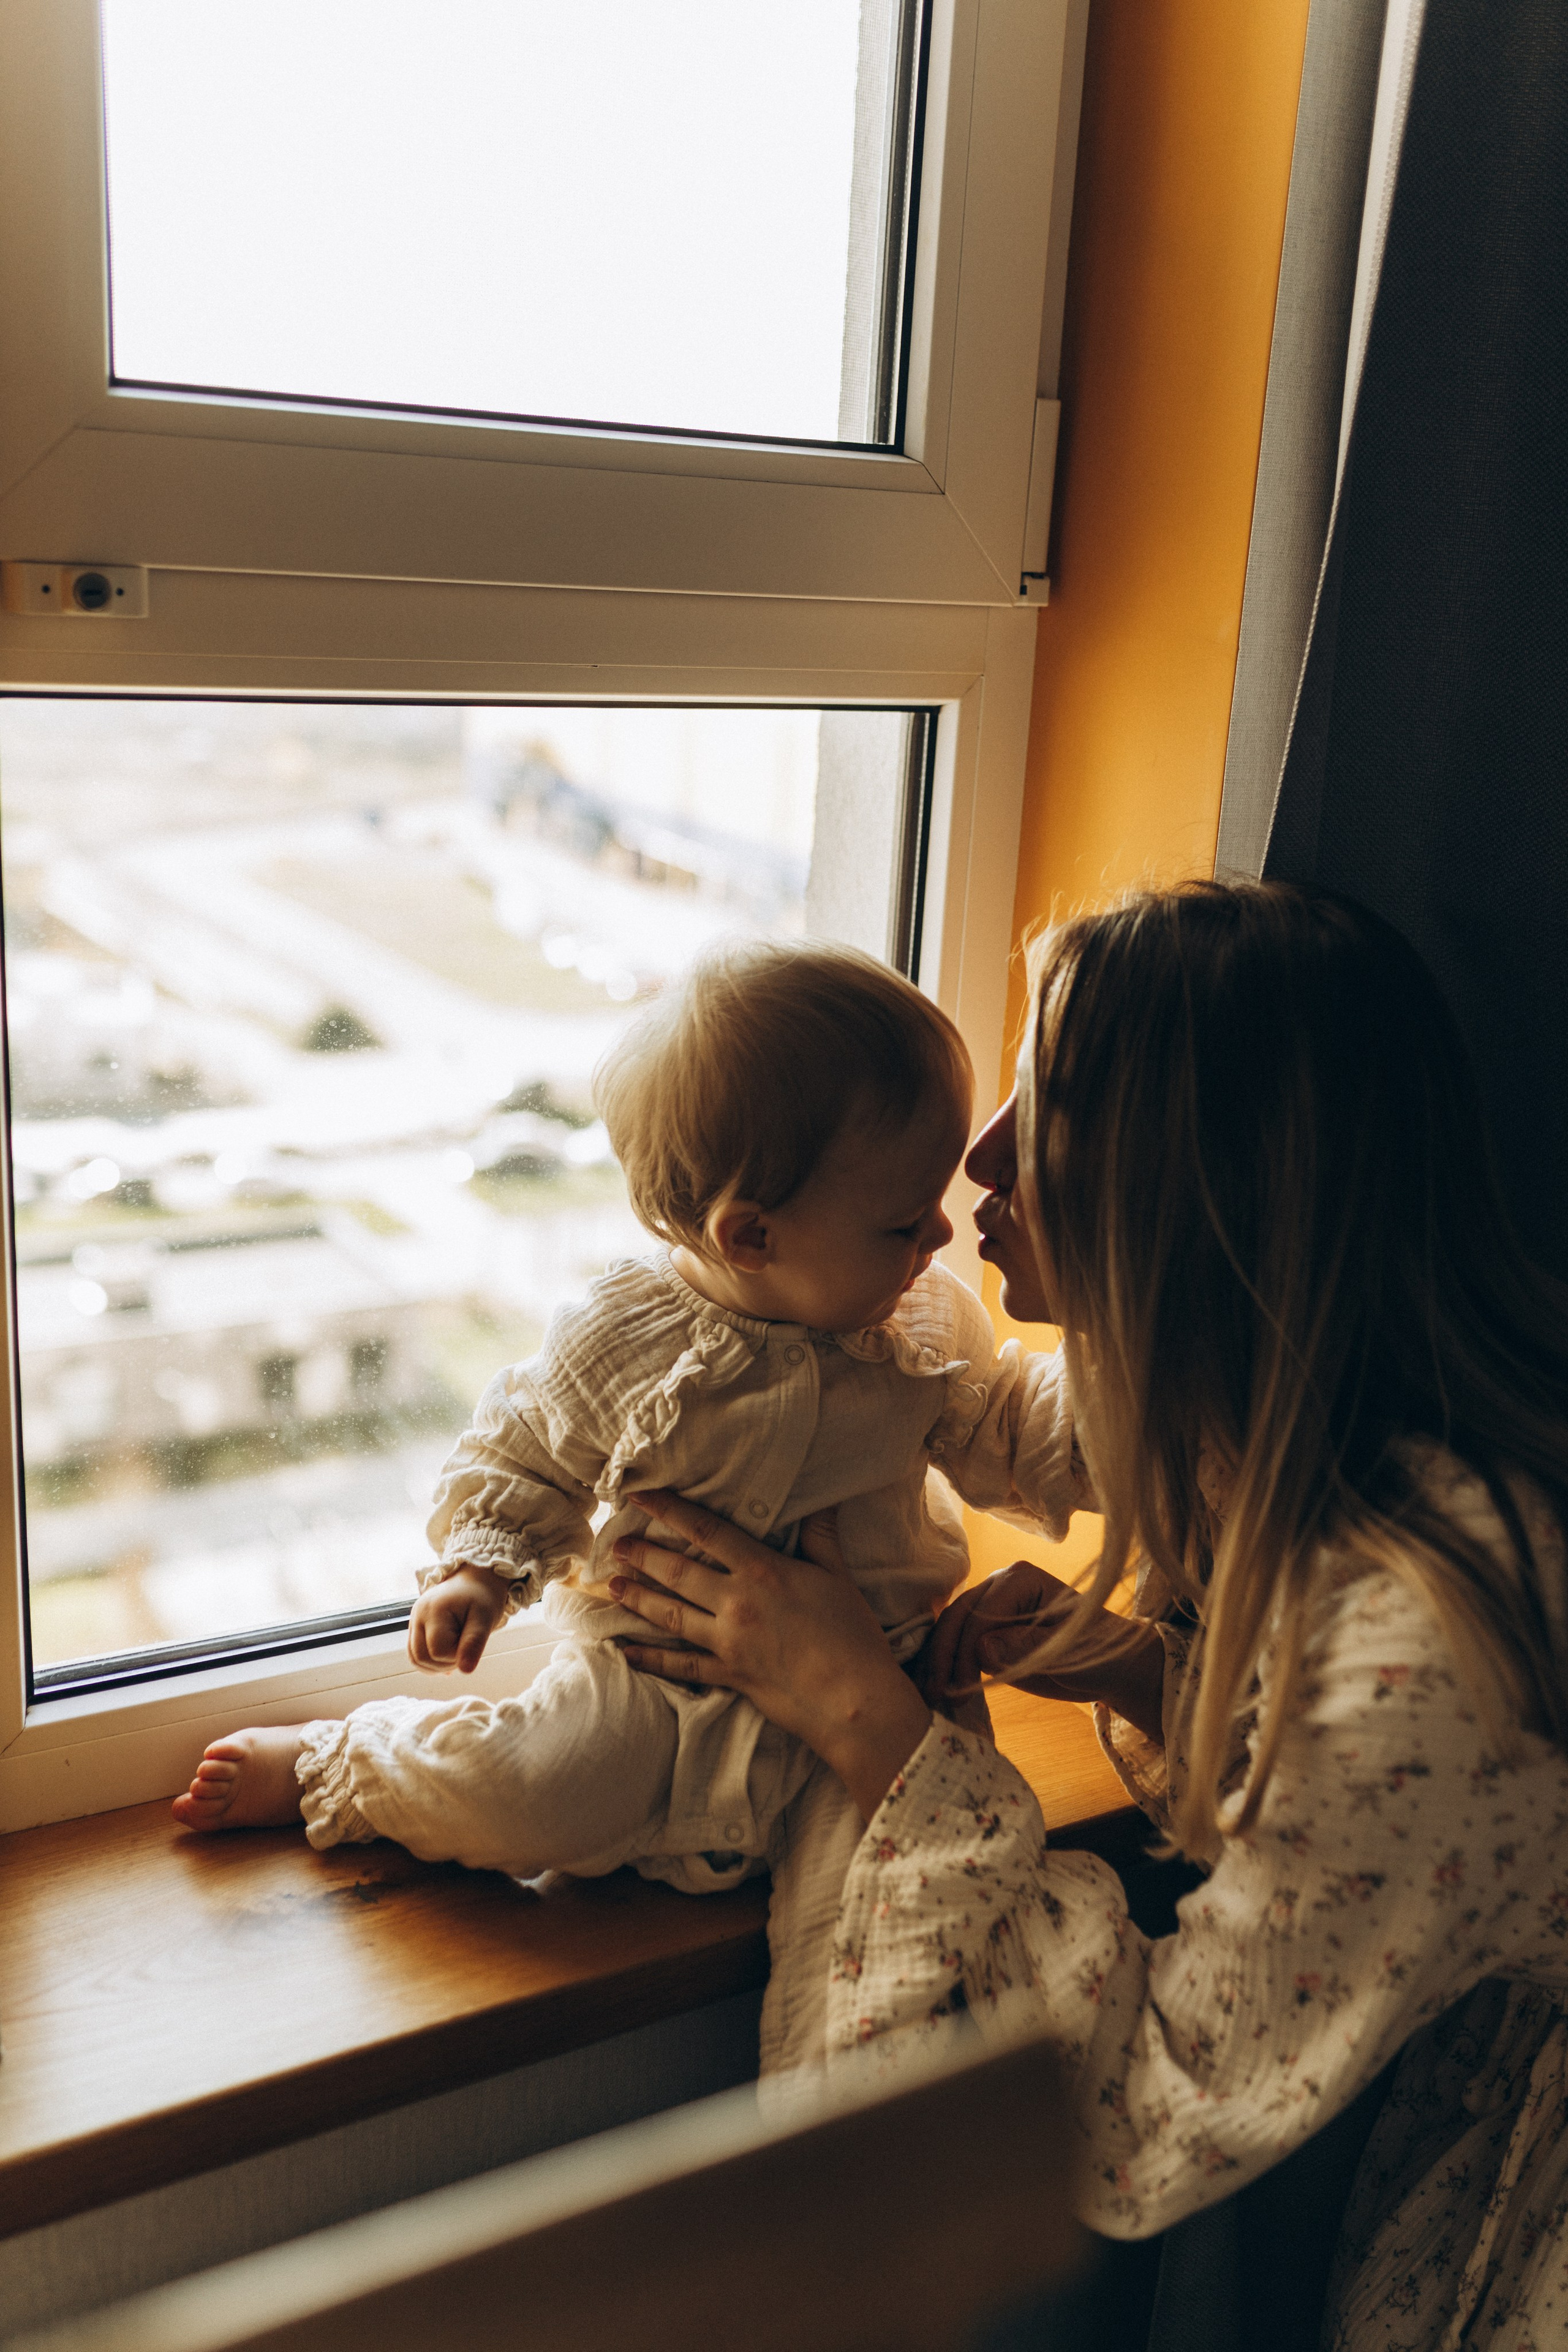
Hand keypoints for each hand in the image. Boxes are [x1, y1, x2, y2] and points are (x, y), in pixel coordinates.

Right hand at [408, 1564, 510, 1673]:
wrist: (475, 1581)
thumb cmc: (482, 1598)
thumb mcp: (485, 1619)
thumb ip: (474, 1644)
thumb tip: (465, 1671)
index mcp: (433, 1610)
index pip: (437, 1651)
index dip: (456, 1656)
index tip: (471, 1644)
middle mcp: (418, 1615)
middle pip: (421, 1657)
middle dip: (444, 1663)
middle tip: (464, 1651)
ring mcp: (414, 1620)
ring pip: (415, 1658)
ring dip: (436, 1666)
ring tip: (456, 1654)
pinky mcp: (416, 1626)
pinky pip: (415, 1653)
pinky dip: (430, 1661)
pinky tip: (447, 1658)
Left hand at [607, 1492, 932, 1821]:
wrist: (855, 1701)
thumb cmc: (853, 1636)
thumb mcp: (838, 1577)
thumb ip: (821, 1536)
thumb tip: (822, 1500)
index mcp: (763, 1571)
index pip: (705, 1530)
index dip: (669, 1509)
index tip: (639, 1496)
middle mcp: (737, 1602)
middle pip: (678, 1571)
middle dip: (643, 1555)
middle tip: (616, 1544)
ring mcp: (728, 1641)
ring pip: (671, 1615)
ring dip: (638, 1599)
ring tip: (613, 1586)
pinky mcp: (728, 1675)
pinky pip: (680, 1665)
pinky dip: (651, 1659)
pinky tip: (627, 1651)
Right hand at [926, 1562, 1166, 1745]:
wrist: (1108, 1666)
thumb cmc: (1097, 1651)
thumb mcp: (1067, 1652)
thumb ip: (1026, 1647)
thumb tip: (981, 1648)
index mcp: (1020, 1579)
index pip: (981, 1613)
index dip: (966, 1650)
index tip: (960, 1685)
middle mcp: (999, 1585)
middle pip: (958, 1617)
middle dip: (944, 1655)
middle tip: (935, 1693)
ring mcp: (990, 1607)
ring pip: (950, 1629)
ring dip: (937, 1662)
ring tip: (930, 1695)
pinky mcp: (987, 1632)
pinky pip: (958, 1644)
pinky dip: (946, 1665)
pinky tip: (937, 1689)